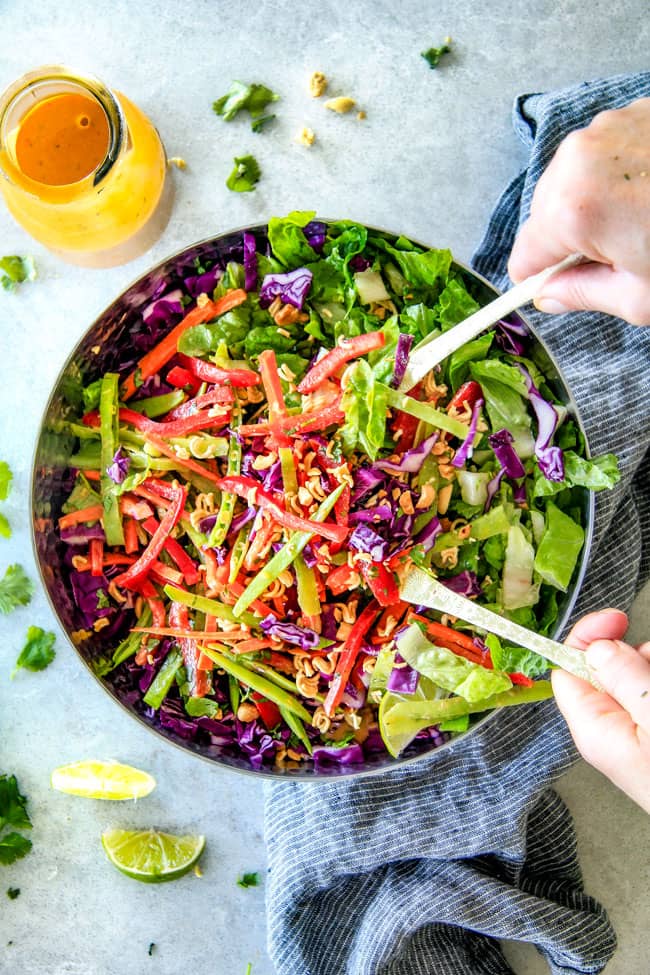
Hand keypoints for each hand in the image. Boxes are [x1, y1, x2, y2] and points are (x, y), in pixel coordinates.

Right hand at [508, 98, 649, 323]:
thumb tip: (552, 296)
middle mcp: (579, 160)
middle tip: (621, 252)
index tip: (562, 284)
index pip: (524, 256)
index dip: (542, 277)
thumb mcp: (641, 295)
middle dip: (571, 238)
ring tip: (642, 218)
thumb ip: (583, 295)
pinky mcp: (633, 114)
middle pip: (543, 215)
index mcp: (573, 209)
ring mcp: (606, 130)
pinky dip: (617, 177)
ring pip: (570, 183)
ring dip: (592, 205)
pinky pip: (601, 156)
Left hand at [553, 609, 649, 812]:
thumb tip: (598, 648)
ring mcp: (637, 736)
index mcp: (595, 728)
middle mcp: (611, 732)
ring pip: (638, 681)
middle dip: (637, 656)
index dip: (587, 639)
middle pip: (608, 671)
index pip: (568, 670)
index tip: (617, 620)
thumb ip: (626, 681)